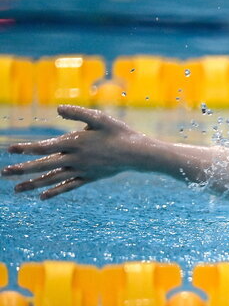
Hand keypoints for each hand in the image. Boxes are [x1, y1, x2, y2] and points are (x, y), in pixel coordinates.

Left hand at [2, 104, 149, 198]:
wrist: (138, 154)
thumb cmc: (119, 132)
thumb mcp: (99, 118)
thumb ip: (78, 113)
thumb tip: (57, 109)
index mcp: (75, 143)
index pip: (45, 147)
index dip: (26, 149)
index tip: (10, 150)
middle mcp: (75, 159)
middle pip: (44, 165)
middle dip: (23, 169)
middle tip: (5, 172)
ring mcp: (82, 170)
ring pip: (53, 179)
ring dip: (34, 184)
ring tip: (17, 190)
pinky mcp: (89, 178)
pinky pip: (68, 186)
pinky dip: (55, 192)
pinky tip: (42, 197)